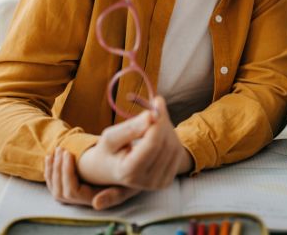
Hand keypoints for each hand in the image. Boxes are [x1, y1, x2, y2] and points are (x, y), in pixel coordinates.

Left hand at [44, 147, 140, 209]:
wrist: (134, 167)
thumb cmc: (133, 172)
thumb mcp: (129, 181)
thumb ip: (115, 193)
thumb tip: (95, 205)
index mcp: (95, 198)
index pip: (72, 191)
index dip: (67, 173)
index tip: (69, 153)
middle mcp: (83, 200)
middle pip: (61, 190)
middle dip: (58, 168)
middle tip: (62, 149)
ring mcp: (77, 195)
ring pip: (55, 188)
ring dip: (52, 169)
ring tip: (56, 151)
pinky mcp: (73, 185)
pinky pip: (54, 183)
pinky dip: (49, 170)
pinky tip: (50, 157)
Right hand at [77, 96, 192, 191]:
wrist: (110, 169)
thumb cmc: (109, 150)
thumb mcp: (111, 137)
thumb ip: (130, 128)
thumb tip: (152, 115)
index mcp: (128, 173)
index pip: (152, 144)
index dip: (158, 121)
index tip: (157, 101)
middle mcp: (145, 183)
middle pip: (165, 144)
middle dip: (162, 121)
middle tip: (156, 104)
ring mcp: (158, 184)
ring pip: (174, 147)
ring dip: (167, 127)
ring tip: (154, 119)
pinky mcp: (167, 181)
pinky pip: (177, 152)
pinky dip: (170, 137)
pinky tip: (159, 131)